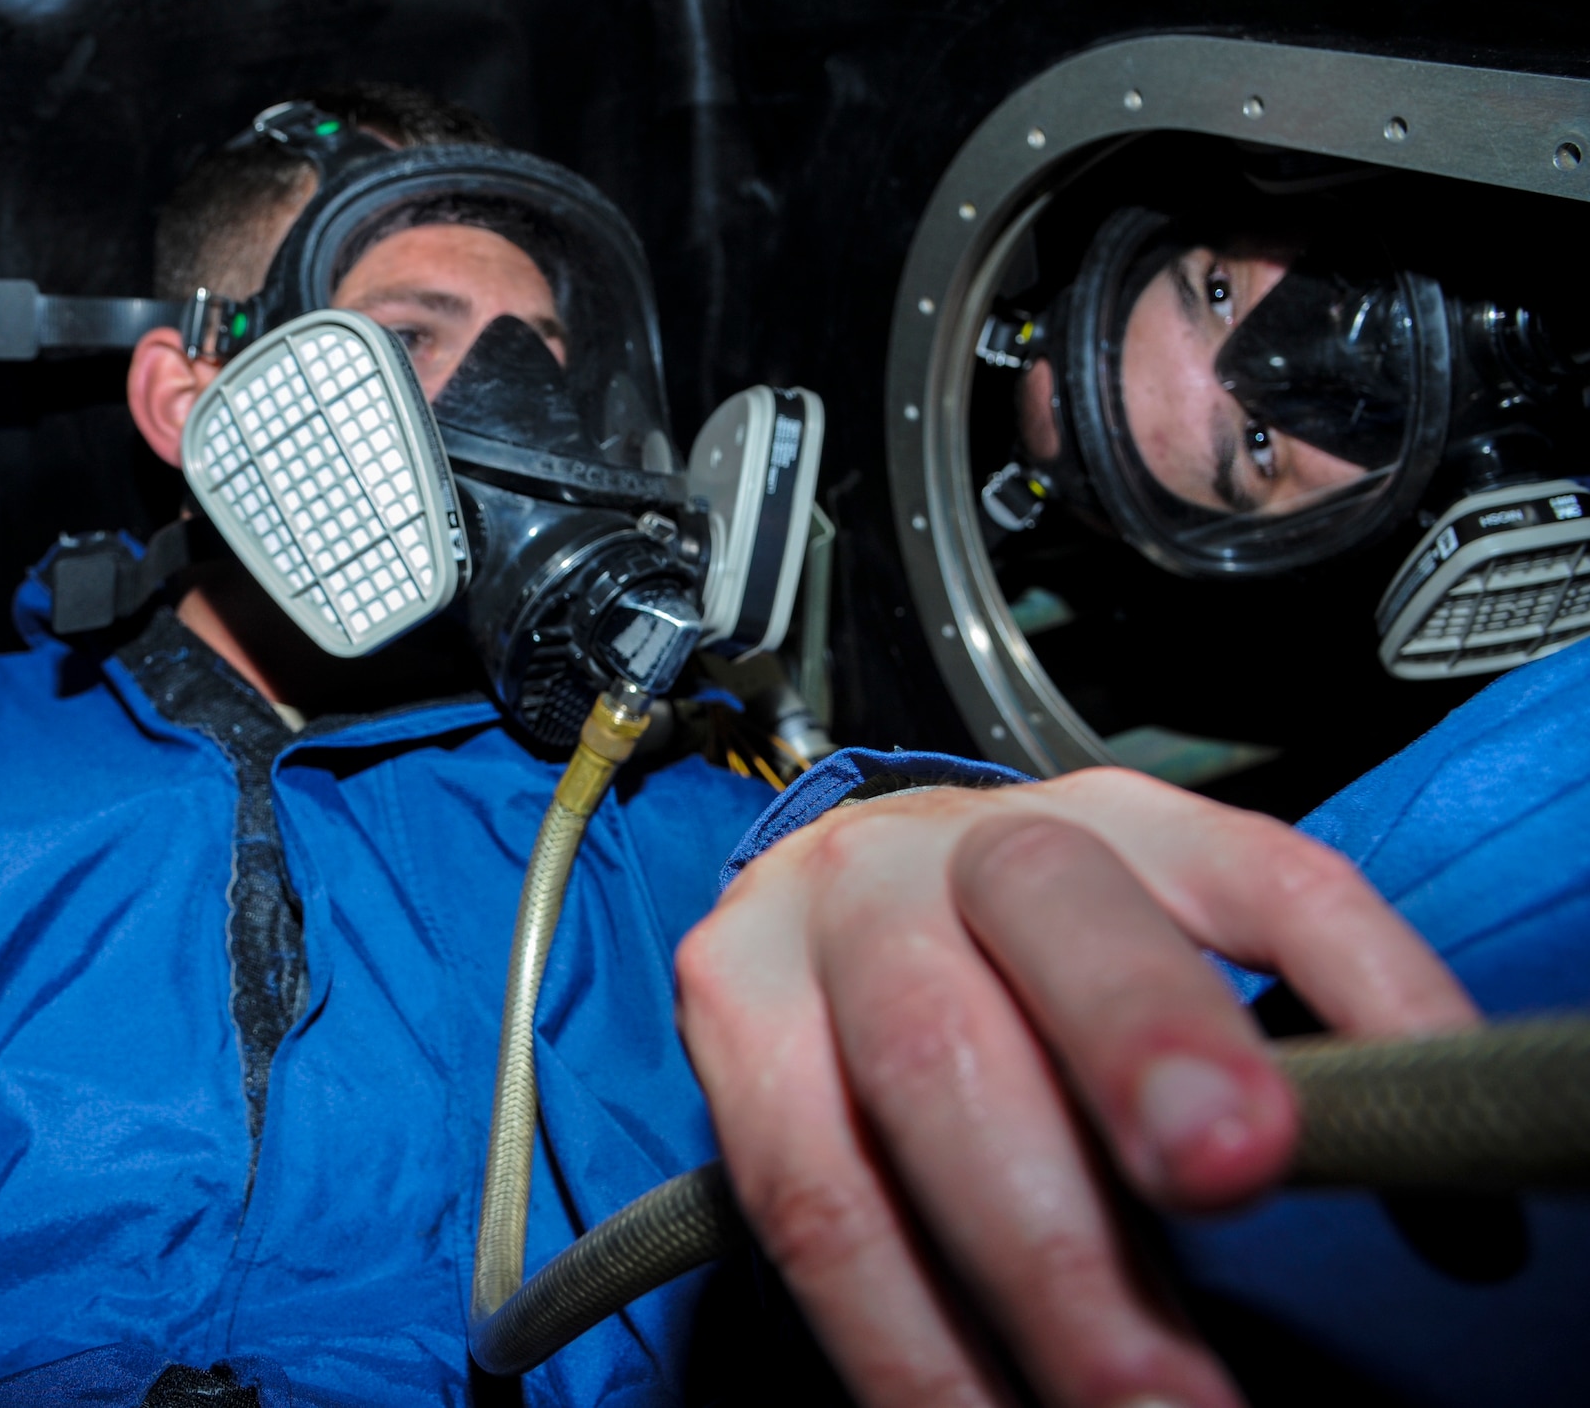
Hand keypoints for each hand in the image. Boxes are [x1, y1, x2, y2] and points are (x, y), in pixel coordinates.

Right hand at [674, 767, 1477, 1407]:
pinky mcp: (728, 999)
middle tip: (1228, 1219)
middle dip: (1143, 1066)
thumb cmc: (1020, 963)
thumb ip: (1254, 1049)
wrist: (834, 887)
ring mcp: (828, 908)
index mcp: (1119, 822)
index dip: (1368, 999)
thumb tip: (1426, 1212)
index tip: (1426, 1159)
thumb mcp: (1153, 959)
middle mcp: (964, 842)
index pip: (1270, 881)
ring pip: (917, 1064)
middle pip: (1058, 923)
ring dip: (1023, 1269)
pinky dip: (890, 1331)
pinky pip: (802, 1185)